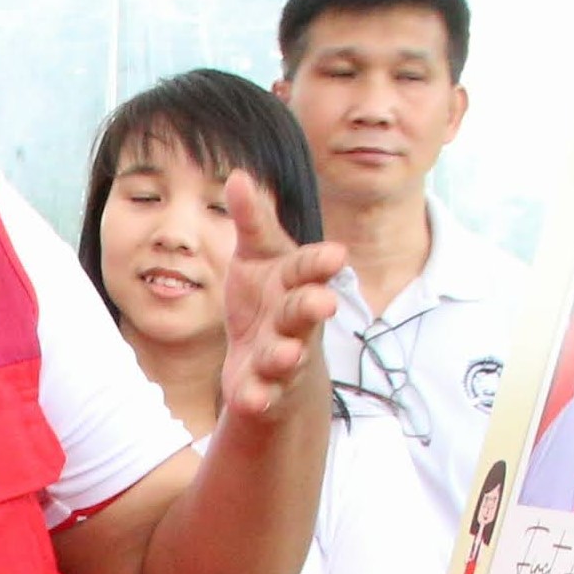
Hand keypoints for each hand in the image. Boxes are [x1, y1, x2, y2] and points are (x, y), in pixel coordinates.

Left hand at [215, 173, 345, 426]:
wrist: (272, 360)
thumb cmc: (268, 297)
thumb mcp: (257, 256)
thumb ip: (252, 220)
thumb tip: (238, 175)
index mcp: (293, 282)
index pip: (307, 268)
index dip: (319, 262)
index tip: (336, 255)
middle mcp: (294, 320)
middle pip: (304, 313)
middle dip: (311, 308)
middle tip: (323, 304)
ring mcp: (283, 355)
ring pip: (287, 356)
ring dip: (285, 356)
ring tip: (282, 355)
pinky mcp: (266, 388)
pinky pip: (263, 393)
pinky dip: (258, 396)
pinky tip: (250, 399)